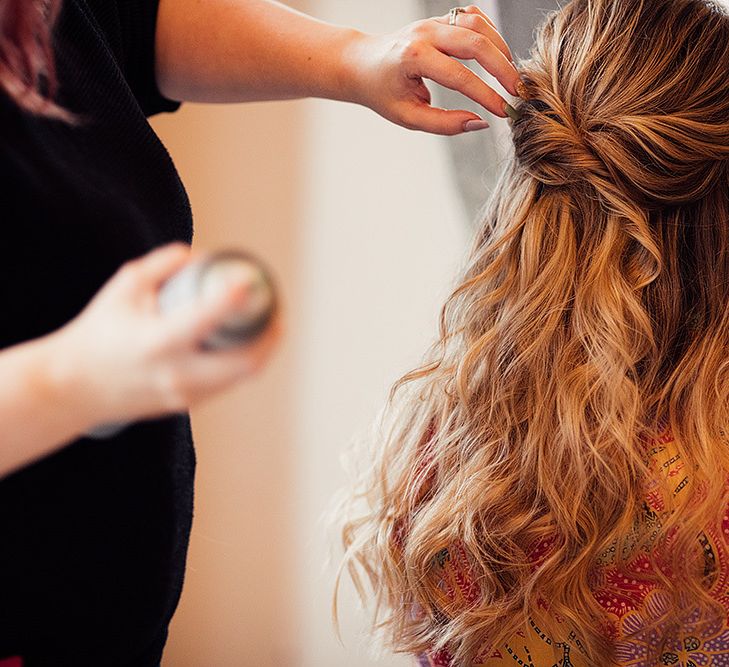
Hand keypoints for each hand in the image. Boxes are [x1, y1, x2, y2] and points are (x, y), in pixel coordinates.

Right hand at [50, 242, 281, 429]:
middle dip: (269, 336)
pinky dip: (243, 362)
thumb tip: (202, 255)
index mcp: (157, 342)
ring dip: (262, 350)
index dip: (235, 297)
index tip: (253, 279)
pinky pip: (228, 383)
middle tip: (277, 311)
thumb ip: (163, 265)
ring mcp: (184, 395)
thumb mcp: (124, 287)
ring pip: (242, 376)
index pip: (206, 319)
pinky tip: (250, 344)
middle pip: (244, 362)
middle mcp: (176, 374)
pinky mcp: (187, 405)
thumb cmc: (99, 332)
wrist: (75, 387)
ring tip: (270, 325)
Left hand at [343, 5, 519, 135]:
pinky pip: (472, 17)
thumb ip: (443, 123)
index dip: (486, 96)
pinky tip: (497, 55)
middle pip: (475, 43)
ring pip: (477, 24)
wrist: (362, 64)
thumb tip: (479, 123)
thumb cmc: (382, 93)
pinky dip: (490, 34)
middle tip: (517, 92)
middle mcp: (425, 33)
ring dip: (500, 48)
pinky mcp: (439, 19)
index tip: (503, 112)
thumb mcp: (407, 116)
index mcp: (413, 58)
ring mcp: (433, 21)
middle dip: (502, 68)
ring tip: (510, 75)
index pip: (460, 77)